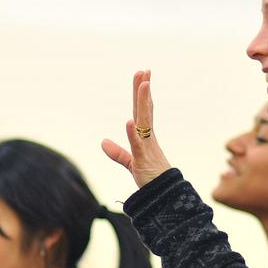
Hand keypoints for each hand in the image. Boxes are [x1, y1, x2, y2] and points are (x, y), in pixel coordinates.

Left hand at [101, 69, 171, 188]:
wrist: (163, 196)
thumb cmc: (151, 179)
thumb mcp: (131, 163)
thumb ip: (118, 153)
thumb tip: (103, 142)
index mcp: (146, 137)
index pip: (144, 112)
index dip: (143, 95)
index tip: (143, 77)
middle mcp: (148, 138)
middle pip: (144, 110)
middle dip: (143, 90)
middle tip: (144, 71)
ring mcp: (147, 146)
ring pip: (144, 121)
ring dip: (143, 103)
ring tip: (143, 84)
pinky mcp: (144, 158)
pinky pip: (138, 143)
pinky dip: (133, 132)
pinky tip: (129, 121)